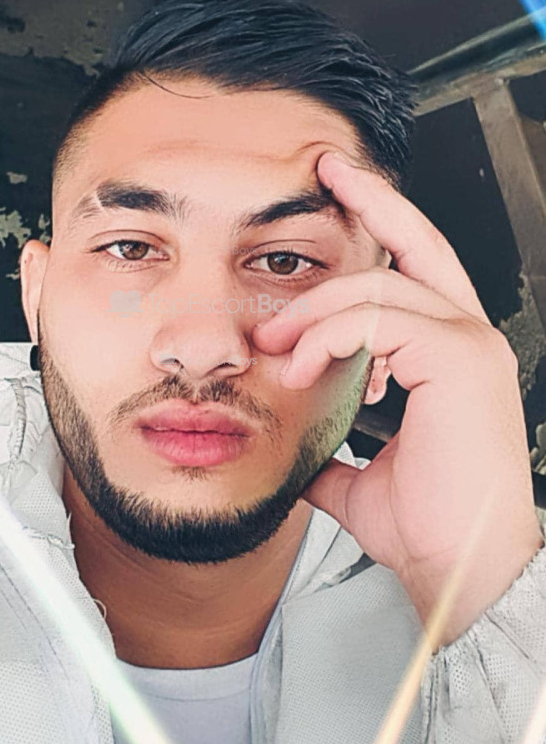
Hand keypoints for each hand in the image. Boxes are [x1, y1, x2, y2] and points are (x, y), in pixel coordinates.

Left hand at [253, 152, 542, 644]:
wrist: (459, 570)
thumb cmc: (428, 526)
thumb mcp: (362, 474)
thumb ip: (335, 447)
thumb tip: (298, 447)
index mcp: (452, 354)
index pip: (418, 269)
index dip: (385, 222)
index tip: (341, 193)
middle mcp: (469, 337)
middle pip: (417, 244)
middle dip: (370, 198)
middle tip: (322, 172)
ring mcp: (469, 344)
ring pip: (379, 286)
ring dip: (313, 311)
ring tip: (273, 348)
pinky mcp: (458, 360)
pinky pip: (377, 319)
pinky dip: (328, 337)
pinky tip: (300, 370)